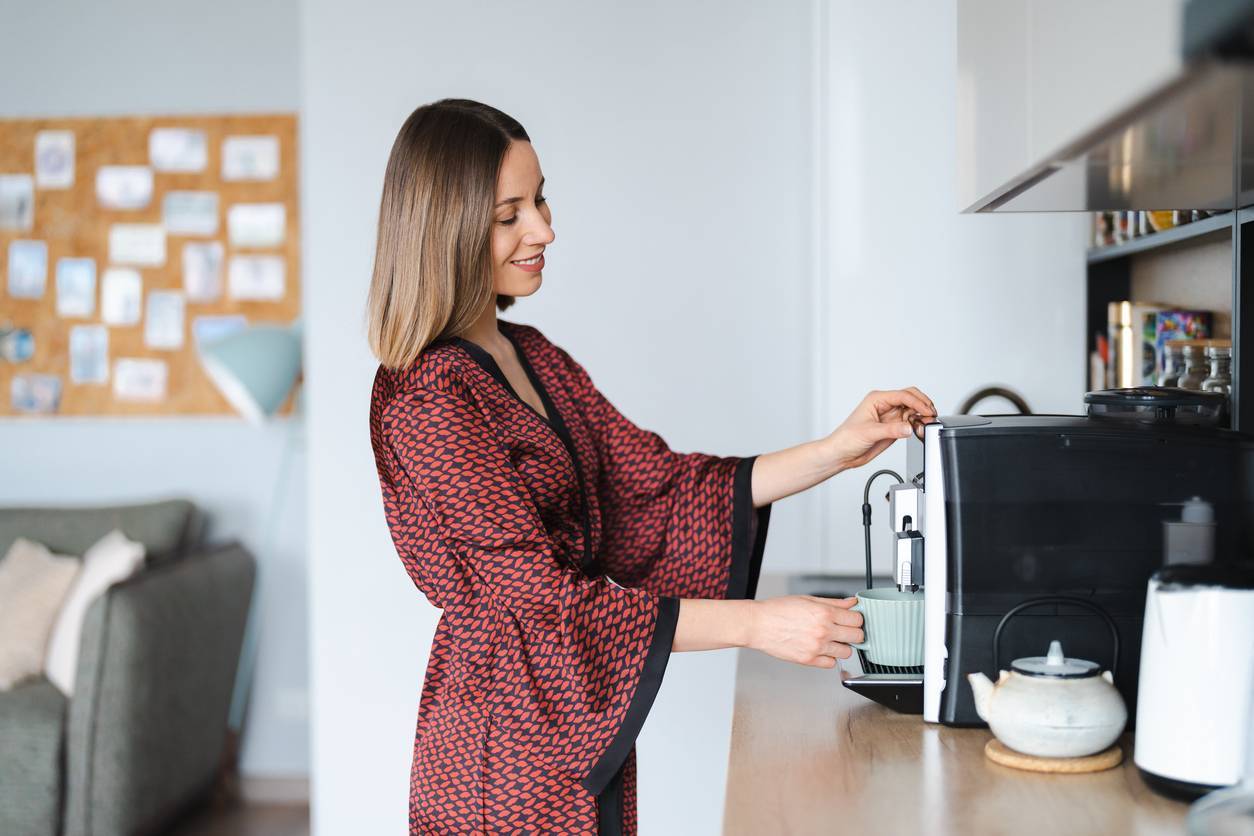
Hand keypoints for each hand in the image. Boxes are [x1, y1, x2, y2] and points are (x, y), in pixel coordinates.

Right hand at [746, 595, 864, 668]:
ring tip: (830, 639)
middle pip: (857, 637)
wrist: (758, 624)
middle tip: (845, 630)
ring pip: (847, 652)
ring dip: (842, 646)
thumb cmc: (778, 610)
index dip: (856, 619)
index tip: (852, 619)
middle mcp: (823, 631)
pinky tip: (821, 648)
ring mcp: (817, 647)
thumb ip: (833, 603)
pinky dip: (829, 657)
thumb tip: (852, 602)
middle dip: (854, 633)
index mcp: (824, 613)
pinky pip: (831, 663)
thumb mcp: (808, 599)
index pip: (857, 619)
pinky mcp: (808, 660)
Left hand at [826, 387, 936, 470]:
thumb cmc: (846, 438)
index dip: (917, 402)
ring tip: (926, 424)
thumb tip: (908, 427)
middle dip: (923, 405)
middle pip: (911, 398)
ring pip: (913, 410)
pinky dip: (918, 424)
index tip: (927, 411)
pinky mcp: (893, 427)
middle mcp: (885, 405)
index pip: (903, 395)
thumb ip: (891, 430)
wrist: (841, 454)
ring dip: (922, 415)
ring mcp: (890, 416)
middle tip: (931, 415)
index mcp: (877, 399)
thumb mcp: (869, 433)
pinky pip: (910, 422)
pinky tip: (919, 429)